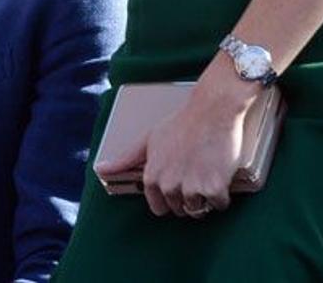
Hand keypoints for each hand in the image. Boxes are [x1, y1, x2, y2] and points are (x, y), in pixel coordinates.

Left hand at [100, 60, 253, 218]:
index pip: (158, 208)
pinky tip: (218, 171)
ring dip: (205, 195)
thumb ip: (126, 158)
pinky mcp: (213, 189)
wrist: (212, 110)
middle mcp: (169, 186)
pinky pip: (219, 204)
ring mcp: (191, 188)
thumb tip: (100, 169)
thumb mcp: (148, 139)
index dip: (169, 197)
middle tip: (193, 169)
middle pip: (180, 210)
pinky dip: (222, 192)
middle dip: (187, 195)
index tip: (176, 180)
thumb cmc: (181, 123)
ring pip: (199, 210)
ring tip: (204, 168)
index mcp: (152, 177)